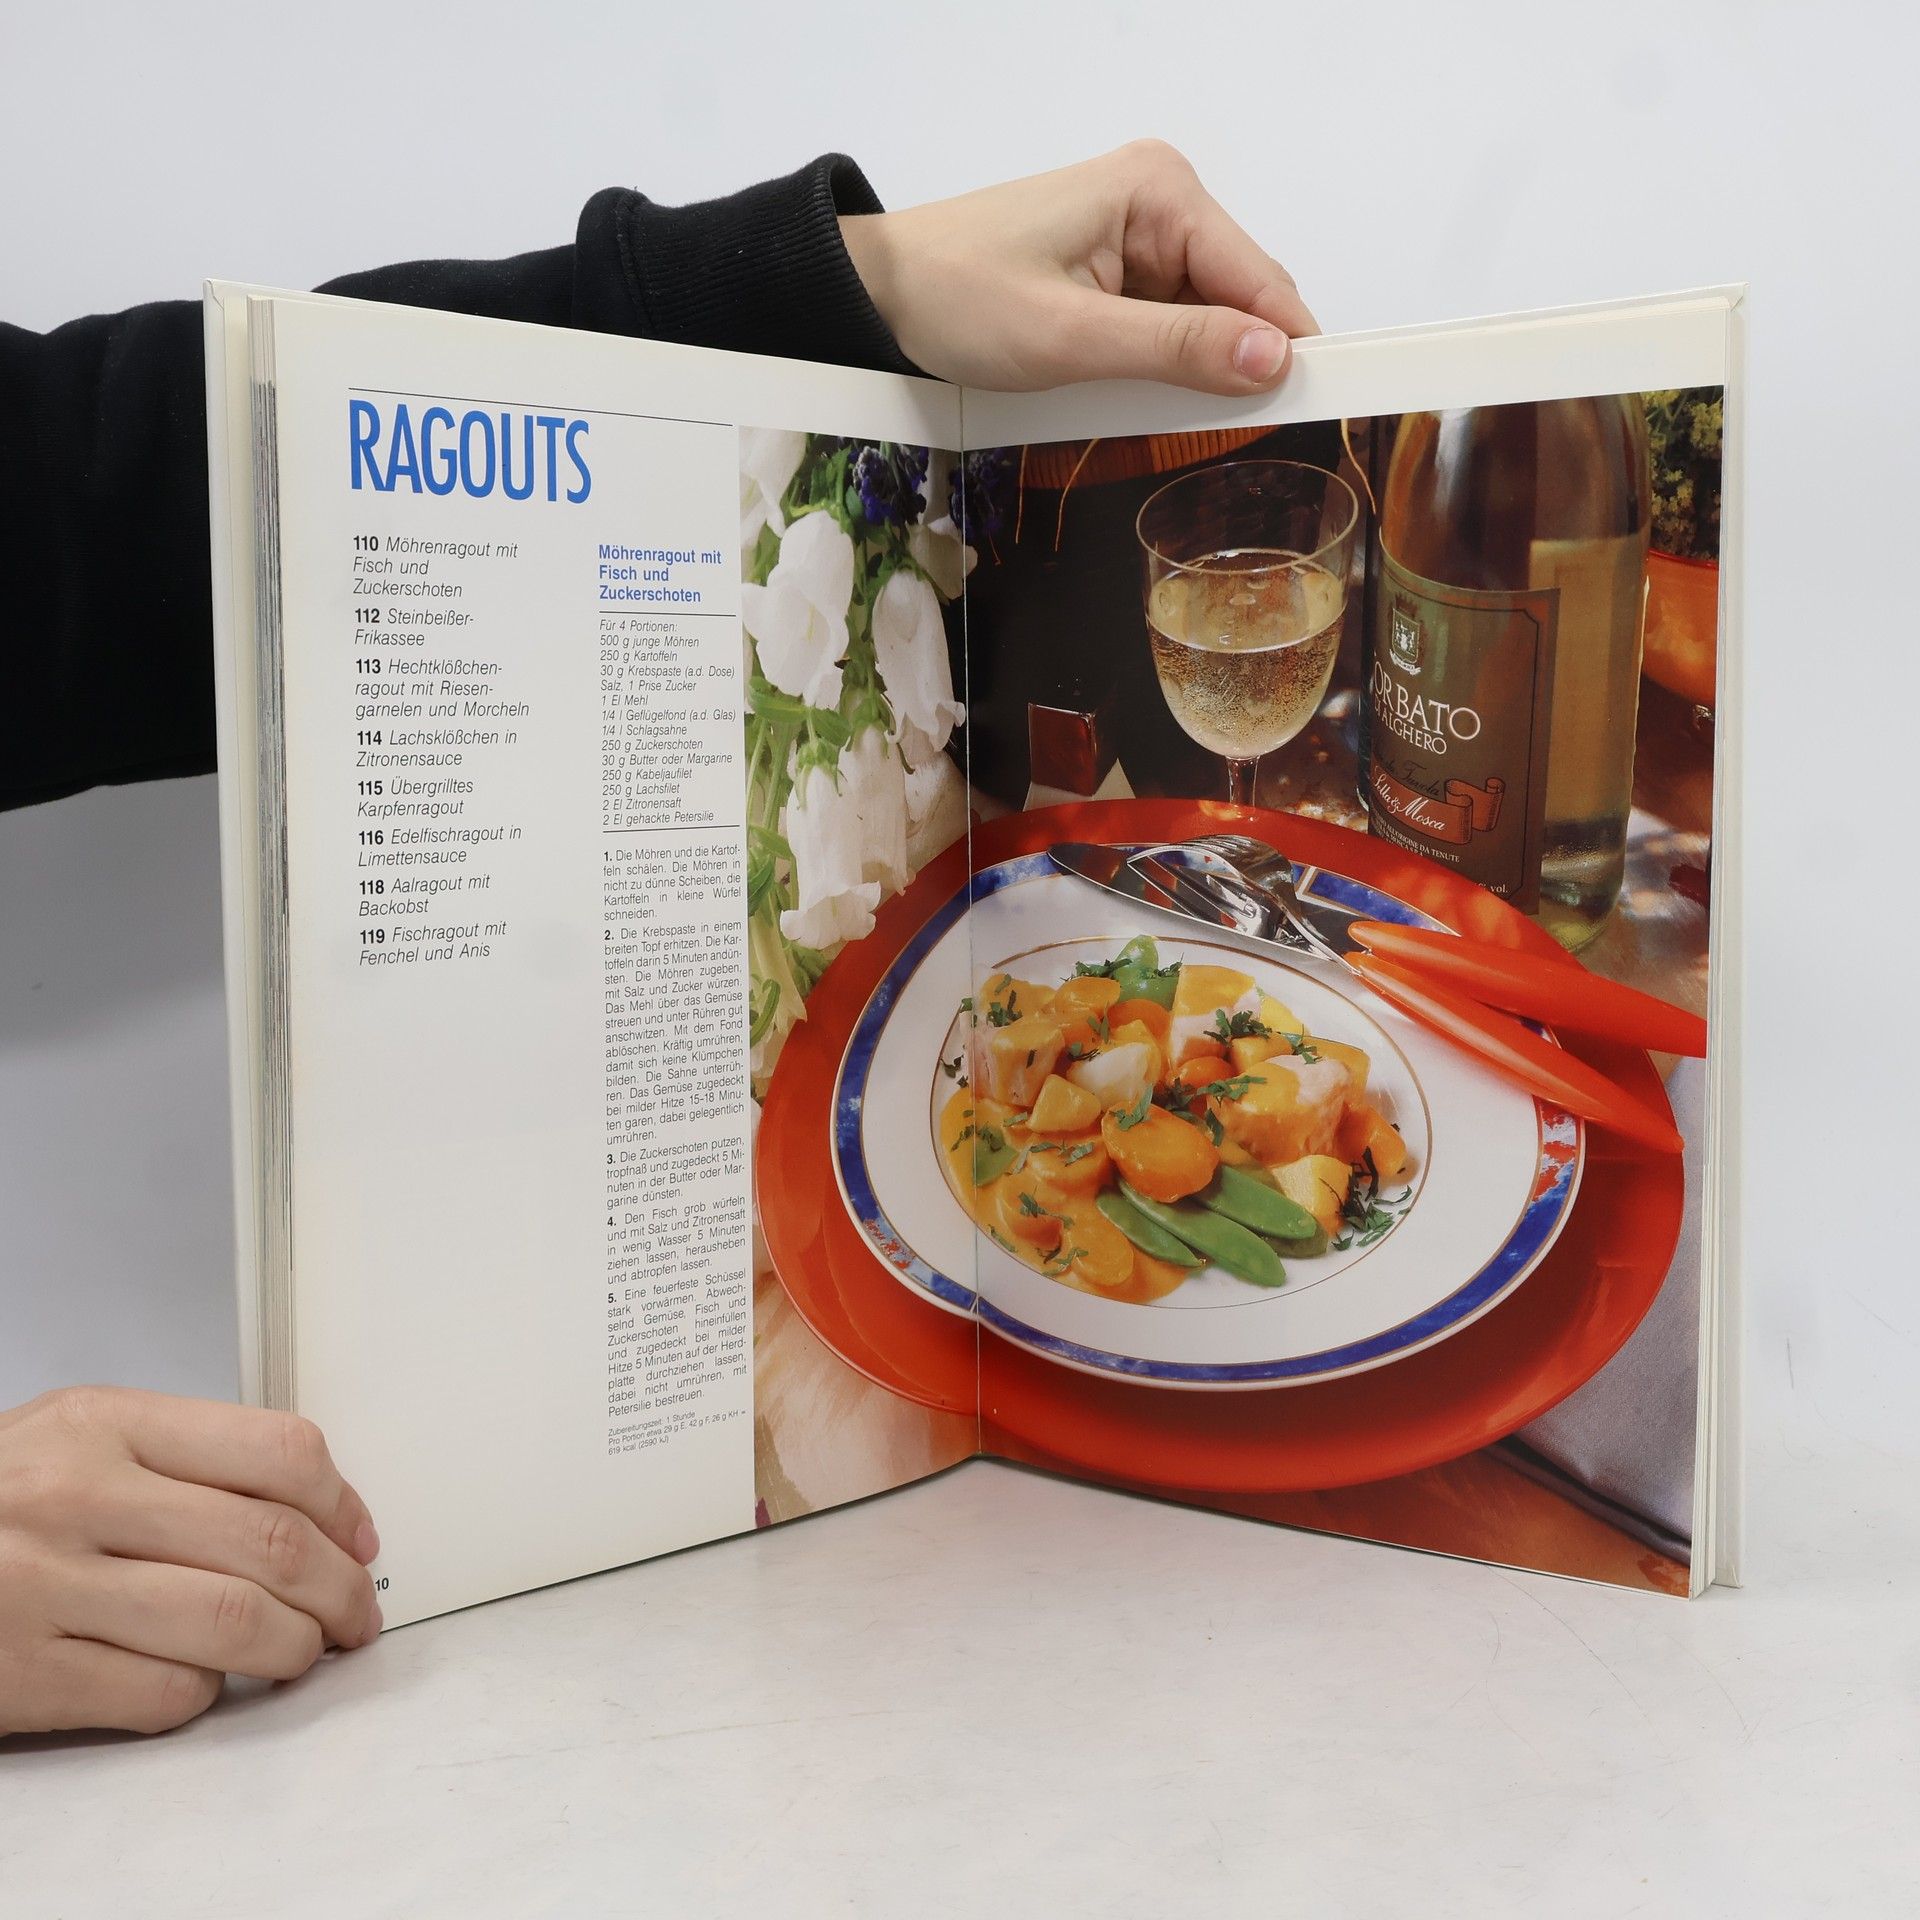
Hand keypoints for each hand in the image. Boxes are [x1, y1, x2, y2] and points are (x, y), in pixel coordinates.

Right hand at [0, 1388, 380, 1735]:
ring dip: (295, 1649)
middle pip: (273, 1543)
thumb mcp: (76, 1439)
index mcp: (106, 1424)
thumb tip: (316, 1508)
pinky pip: (163, 1692)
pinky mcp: (23, 1674)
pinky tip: (206, 1681)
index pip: (278, 1451)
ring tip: (304, 1652)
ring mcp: (46, 1587)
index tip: (359, 1539)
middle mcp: (80, 1496)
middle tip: (356, 1614)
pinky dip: (207, 1694)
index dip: (345, 1503)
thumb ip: (184, 1458)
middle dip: (341, 1590)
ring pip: (235, 1624)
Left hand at [841, 140, 1317, 396]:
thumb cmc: (960, 299)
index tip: (1317, 417)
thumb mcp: (1072, 337)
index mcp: (1162, 193)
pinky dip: (1161, 373)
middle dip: (1237, 368)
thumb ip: (1177, 350)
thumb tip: (1275, 359)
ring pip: (1206, 325)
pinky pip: (1167, 331)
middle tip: (1230, 442)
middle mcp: (1163, 202)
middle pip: (1241, 304)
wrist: (880, 293)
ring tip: (1165, 424)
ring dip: (1193, 377)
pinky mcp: (1117, 274)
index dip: (1290, 351)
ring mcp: (1141, 239)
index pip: (1262, 281)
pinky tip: (1138, 402)